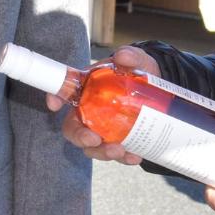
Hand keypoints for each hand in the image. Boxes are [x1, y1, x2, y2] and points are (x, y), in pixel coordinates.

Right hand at [45, 45, 157, 165]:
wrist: (160, 89)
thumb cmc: (140, 73)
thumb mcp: (138, 61)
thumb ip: (131, 56)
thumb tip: (122, 56)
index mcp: (88, 88)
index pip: (65, 91)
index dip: (55, 97)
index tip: (54, 105)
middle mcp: (90, 111)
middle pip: (73, 128)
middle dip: (80, 137)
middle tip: (93, 139)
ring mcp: (103, 129)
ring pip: (93, 147)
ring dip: (103, 152)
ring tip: (120, 151)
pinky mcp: (119, 140)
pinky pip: (116, 154)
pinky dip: (124, 158)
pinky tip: (135, 156)